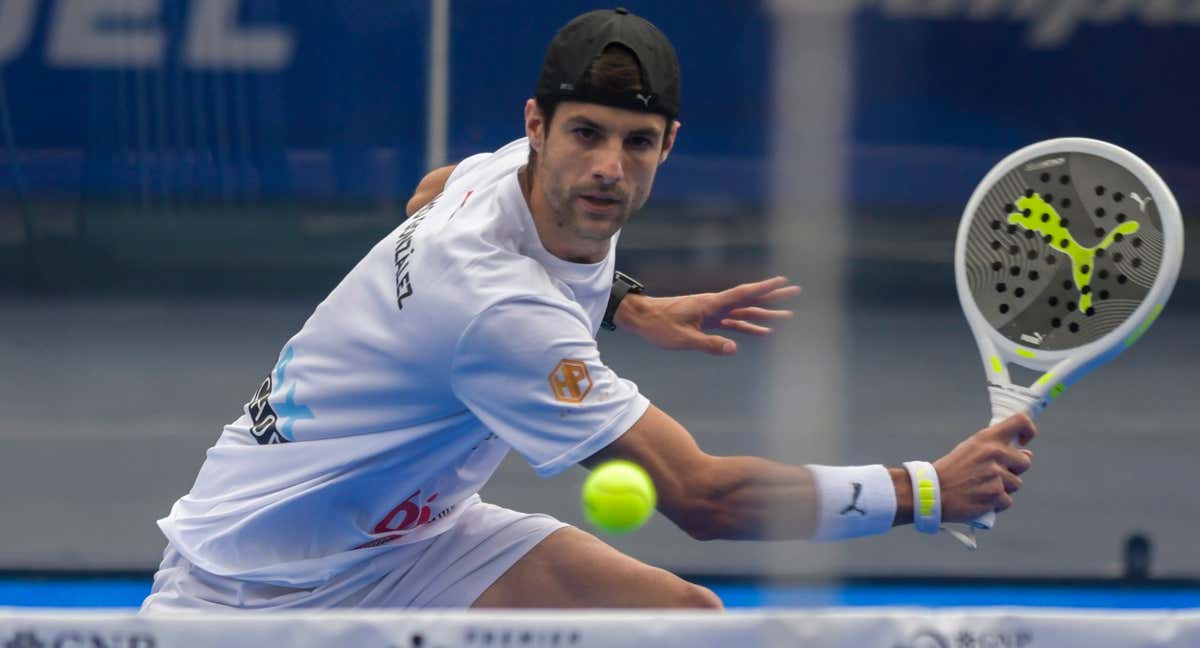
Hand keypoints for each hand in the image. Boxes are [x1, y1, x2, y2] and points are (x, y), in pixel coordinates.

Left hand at [614, 276, 800, 355]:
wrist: (642, 318)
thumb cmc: (659, 326)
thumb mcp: (683, 339)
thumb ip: (709, 344)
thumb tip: (734, 348)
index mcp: (711, 304)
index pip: (743, 294)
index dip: (764, 288)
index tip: (783, 280)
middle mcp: (715, 305)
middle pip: (749, 300)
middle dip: (773, 296)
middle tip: (795, 292)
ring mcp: (712, 312)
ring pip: (744, 311)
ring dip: (764, 313)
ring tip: (786, 315)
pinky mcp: (708, 320)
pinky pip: (733, 322)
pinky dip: (748, 326)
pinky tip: (761, 331)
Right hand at [934, 414, 1035, 522]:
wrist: (931, 491)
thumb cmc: (951, 470)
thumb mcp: (970, 449)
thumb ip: (997, 449)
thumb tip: (1027, 454)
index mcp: (987, 438)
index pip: (1020, 422)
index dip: (1028, 430)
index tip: (1023, 443)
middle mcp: (994, 453)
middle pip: (1025, 462)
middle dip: (1013, 470)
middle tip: (992, 475)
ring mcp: (995, 475)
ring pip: (1016, 484)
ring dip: (1003, 489)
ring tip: (981, 488)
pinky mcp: (995, 495)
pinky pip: (1007, 501)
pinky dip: (996, 504)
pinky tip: (980, 500)